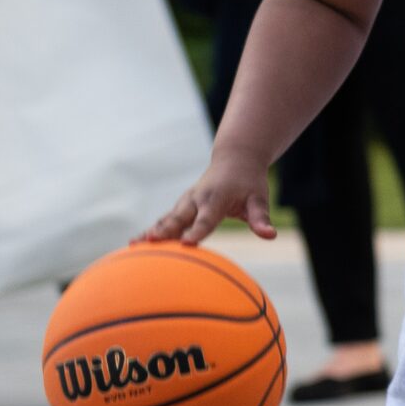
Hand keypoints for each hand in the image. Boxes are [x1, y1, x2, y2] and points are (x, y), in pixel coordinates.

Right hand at [143, 147, 276, 242]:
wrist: (235, 160)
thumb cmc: (250, 182)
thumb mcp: (259, 199)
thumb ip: (261, 218)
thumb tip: (270, 235)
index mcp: (216, 199)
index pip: (207, 219)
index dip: (197, 231)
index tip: (187, 244)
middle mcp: (196, 199)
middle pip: (179, 218)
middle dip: (164, 231)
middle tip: (150, 242)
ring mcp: (186, 202)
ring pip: (167, 219)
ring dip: (151, 231)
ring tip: (134, 245)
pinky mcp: (181, 206)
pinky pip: (165, 220)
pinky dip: (152, 230)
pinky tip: (136, 244)